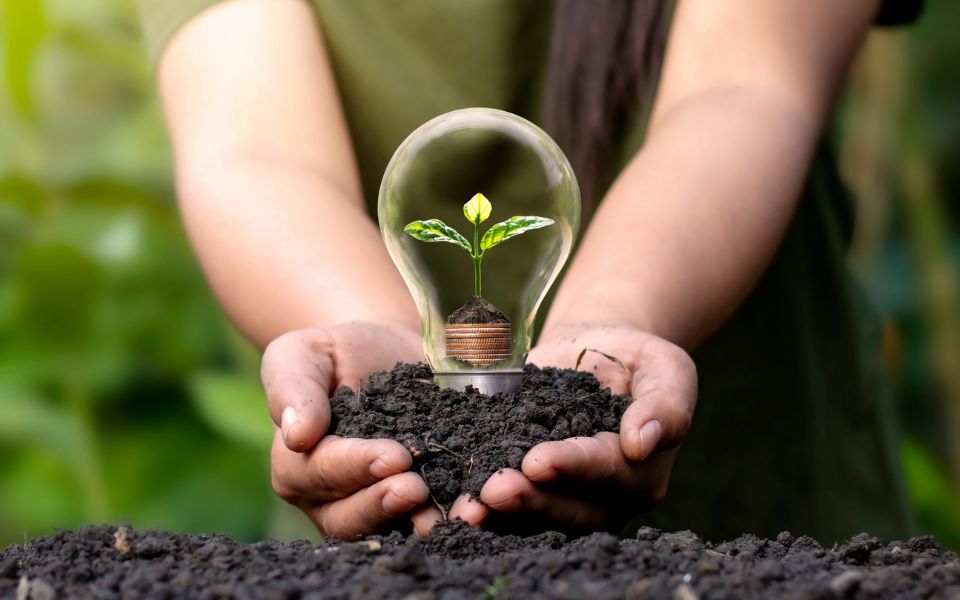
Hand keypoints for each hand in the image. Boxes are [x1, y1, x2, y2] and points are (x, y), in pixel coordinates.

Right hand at [262, 321, 441, 538]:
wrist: (386, 350)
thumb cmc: (335, 352)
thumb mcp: (301, 354)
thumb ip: (291, 388)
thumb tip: (296, 435)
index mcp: (298, 466)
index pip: (322, 473)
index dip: (356, 466)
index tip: (393, 455)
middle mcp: (332, 498)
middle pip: (350, 515)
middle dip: (384, 503)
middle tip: (417, 488)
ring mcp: (374, 505)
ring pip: (390, 527)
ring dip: (420, 523)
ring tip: (449, 513)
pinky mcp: (416, 503)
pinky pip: (427, 517)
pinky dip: (452, 515)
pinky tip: (475, 508)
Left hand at [450, 322, 696, 531]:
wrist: (595, 350)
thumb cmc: (634, 356)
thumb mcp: (664, 366)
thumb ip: (665, 404)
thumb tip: (641, 443)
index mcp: (643, 471)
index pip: (607, 472)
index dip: (573, 466)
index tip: (538, 460)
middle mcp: (607, 498)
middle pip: (572, 509)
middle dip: (531, 500)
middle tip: (494, 489)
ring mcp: (569, 502)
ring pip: (538, 518)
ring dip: (502, 514)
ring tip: (470, 505)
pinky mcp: (535, 494)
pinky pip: (511, 511)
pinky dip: (484, 511)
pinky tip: (456, 507)